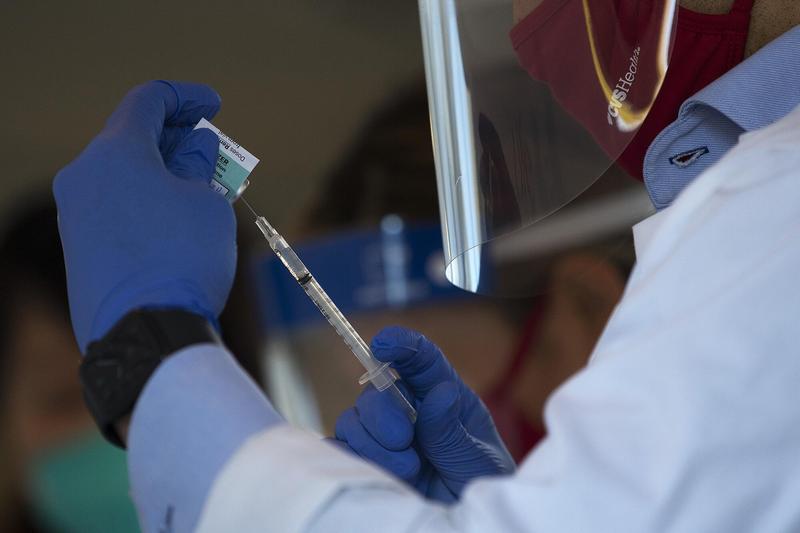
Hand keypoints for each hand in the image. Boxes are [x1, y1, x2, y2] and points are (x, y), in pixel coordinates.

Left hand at [54, 81, 233, 351]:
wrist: (145, 332)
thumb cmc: (184, 258)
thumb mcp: (207, 203)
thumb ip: (199, 166)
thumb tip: (193, 150)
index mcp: (115, 153)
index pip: (148, 102)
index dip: (186, 98)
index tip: (213, 106)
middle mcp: (84, 177)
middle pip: (131, 139)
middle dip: (175, 140)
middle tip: (212, 152)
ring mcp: (75, 216)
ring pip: (121, 176)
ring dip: (161, 173)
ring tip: (199, 190)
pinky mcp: (78, 250)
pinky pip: (113, 209)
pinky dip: (144, 201)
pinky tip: (174, 221)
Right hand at [334, 326, 514, 502]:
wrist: (464, 517)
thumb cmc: (480, 482)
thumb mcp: (477, 458)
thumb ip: (452, 431)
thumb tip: (440, 394)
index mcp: (443, 396)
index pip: (420, 360)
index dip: (401, 344)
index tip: (384, 343)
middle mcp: (410, 409)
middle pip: (376, 391)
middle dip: (383, 413)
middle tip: (404, 440)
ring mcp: (385, 436)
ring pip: (353, 420)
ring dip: (373, 445)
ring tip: (408, 470)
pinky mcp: (367, 462)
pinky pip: (339, 449)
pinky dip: (348, 457)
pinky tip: (374, 472)